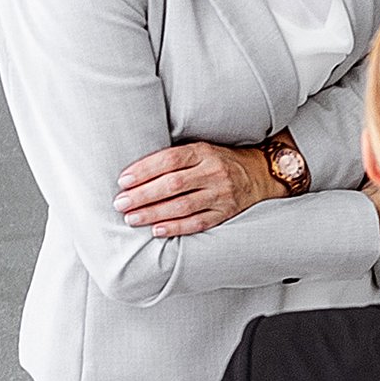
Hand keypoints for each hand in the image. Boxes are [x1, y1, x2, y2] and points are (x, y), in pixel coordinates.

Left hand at [117, 138, 275, 237]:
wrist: (258, 173)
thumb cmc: (219, 161)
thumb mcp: (201, 150)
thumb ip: (175, 158)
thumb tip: (135, 173)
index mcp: (203, 152)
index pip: (169, 160)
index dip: (144, 171)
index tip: (123, 181)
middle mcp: (213, 172)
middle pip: (173, 184)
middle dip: (143, 195)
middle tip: (121, 203)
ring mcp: (221, 194)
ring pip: (183, 206)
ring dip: (154, 213)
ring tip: (132, 218)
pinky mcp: (226, 213)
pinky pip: (198, 222)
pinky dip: (176, 228)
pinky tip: (157, 231)